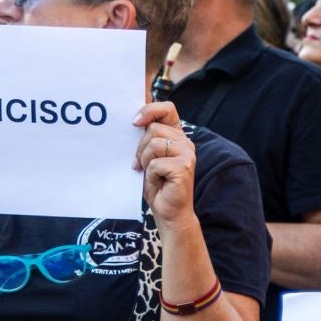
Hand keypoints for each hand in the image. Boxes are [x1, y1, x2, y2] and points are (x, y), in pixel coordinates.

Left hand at [134, 102, 195, 222]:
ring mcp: (187, 153)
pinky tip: (158, 182)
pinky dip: (151, 174)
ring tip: (151, 173)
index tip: (134, 122)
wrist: (169, 212)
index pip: (167, 108)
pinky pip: (155, 163)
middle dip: (140, 147)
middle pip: (153, 128)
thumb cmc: (157, 185)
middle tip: (142, 164)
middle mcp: (185, 142)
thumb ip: (146, 137)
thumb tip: (133, 118)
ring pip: (153, 144)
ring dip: (145, 161)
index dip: (149, 110)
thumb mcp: (148, 156)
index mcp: (177, 135)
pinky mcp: (184, 166)